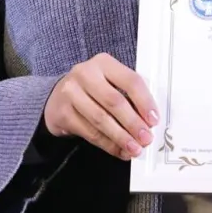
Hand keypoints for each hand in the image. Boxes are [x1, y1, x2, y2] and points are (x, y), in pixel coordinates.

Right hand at [43, 54, 157, 160]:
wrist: (57, 97)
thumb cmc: (93, 91)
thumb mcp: (110, 83)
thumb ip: (129, 97)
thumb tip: (149, 123)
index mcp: (104, 63)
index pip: (130, 80)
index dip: (145, 102)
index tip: (154, 120)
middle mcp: (85, 74)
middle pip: (114, 101)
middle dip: (133, 123)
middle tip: (146, 138)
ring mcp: (70, 93)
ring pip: (101, 119)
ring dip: (121, 137)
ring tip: (135, 149)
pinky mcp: (62, 113)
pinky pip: (89, 132)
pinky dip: (107, 144)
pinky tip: (119, 150)